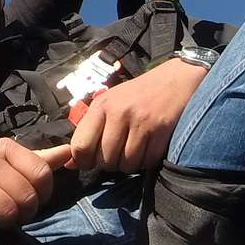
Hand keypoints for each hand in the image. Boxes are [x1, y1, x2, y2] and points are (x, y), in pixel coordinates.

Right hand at [0, 139, 72, 230]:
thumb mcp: (2, 158)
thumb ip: (38, 159)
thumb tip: (72, 153)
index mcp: (5, 147)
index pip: (43, 173)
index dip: (42, 194)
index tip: (29, 199)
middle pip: (27, 197)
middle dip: (24, 214)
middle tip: (10, 213)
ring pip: (8, 211)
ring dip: (4, 223)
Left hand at [69, 57, 208, 172]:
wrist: (176, 79)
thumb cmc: (138, 94)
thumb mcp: (109, 103)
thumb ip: (88, 131)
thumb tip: (69, 163)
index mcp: (102, 105)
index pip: (81, 146)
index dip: (83, 161)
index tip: (90, 162)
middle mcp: (119, 112)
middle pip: (105, 159)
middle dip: (109, 164)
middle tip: (116, 155)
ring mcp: (141, 121)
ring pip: (126, 164)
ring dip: (129, 165)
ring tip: (132, 152)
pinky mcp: (161, 130)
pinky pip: (146, 161)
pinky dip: (145, 162)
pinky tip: (146, 150)